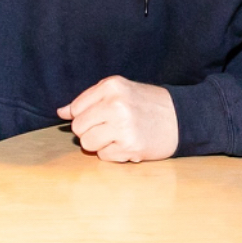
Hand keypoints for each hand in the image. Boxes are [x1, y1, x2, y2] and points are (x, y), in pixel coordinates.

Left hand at [57, 77, 177, 162]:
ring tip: (118, 137)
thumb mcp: (120, 92)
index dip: (85, 116)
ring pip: (87, 143)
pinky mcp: (130, 146)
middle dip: (90, 132)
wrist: (181, 118)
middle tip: (110, 129)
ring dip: (100, 144)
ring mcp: (123, 126)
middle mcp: (116, 104)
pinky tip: (128, 144)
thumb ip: (89, 100)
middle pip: (78, 127)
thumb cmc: (147, 105)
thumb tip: (60, 112)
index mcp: (112, 86)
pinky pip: (104, 156)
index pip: (76, 108)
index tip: (101, 117)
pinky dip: (113, 154)